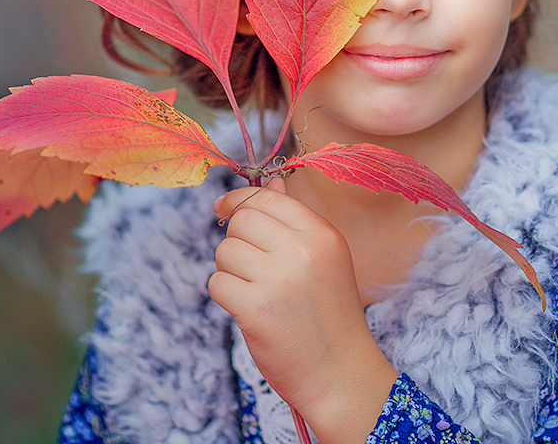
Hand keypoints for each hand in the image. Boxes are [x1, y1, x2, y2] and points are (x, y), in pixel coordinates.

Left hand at [208, 177, 397, 442]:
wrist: (340, 373)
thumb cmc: (329, 315)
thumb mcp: (325, 259)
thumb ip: (294, 221)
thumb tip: (269, 184)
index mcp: (322, 234)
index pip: (267, 198)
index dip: (239, 201)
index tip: (225, 210)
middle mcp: (302, 250)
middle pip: (242, 220)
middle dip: (236, 240)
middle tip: (251, 267)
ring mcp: (278, 280)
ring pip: (225, 251)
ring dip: (230, 271)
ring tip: (256, 291)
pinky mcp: (256, 309)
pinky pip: (217, 283)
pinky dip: (226, 296)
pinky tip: (249, 310)